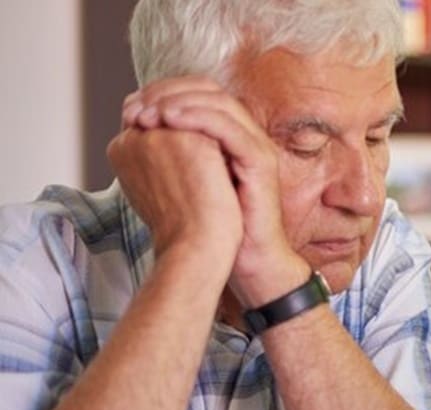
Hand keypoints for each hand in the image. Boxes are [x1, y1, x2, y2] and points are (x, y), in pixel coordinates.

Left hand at [121, 77, 307, 305]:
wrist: (246, 259)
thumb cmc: (219, 228)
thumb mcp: (186, 180)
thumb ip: (170, 153)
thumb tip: (135, 132)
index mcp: (231, 136)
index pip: (199, 93)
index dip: (164, 92)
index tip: (131, 107)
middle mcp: (248, 135)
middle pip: (209, 90)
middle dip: (168, 92)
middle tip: (137, 106)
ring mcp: (257, 146)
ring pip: (219, 103)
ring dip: (178, 101)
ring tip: (149, 113)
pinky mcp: (261, 162)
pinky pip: (228, 127)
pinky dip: (196, 118)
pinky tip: (168, 122)